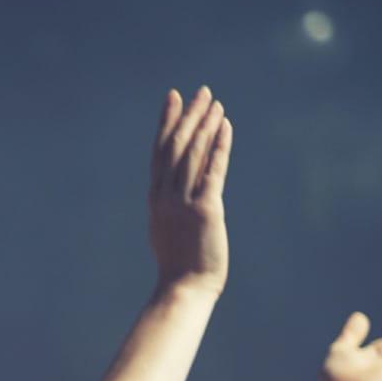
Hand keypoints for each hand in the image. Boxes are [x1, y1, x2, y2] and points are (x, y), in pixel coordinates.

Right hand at [149, 86, 231, 297]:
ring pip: (193, 154)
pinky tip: (226, 127)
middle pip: (176, 147)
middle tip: (200, 91)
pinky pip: (212, 171)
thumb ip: (172, 206)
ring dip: (205, 125)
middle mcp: (165, 197)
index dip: (167, 123)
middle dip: (188, 116)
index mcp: (155, 200)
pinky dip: (220, 147)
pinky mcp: (204, 211)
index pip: (160, 152)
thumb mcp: (168, 230)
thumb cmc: (178, 267)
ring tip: (215, 102)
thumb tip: (180, 188)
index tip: (173, 98)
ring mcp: (182, 203)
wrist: (183, 289)